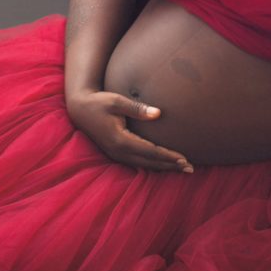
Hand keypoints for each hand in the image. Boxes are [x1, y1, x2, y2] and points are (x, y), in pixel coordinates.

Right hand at [67, 90, 193, 172]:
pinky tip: (163, 164)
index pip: (150, 151)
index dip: (168, 156)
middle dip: (170, 165)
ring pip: (144, 165)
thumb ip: (138, 108)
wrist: (80, 109)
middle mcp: (118, 151)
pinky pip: (137, 163)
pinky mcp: (115, 153)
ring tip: (181, 168)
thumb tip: (158, 113)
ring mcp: (116, 154)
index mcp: (120, 140)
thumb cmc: (99, 102)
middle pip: (149, 162)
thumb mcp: (117, 101)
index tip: (184, 159)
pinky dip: (152, 164)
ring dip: (162, 167)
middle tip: (190, 168)